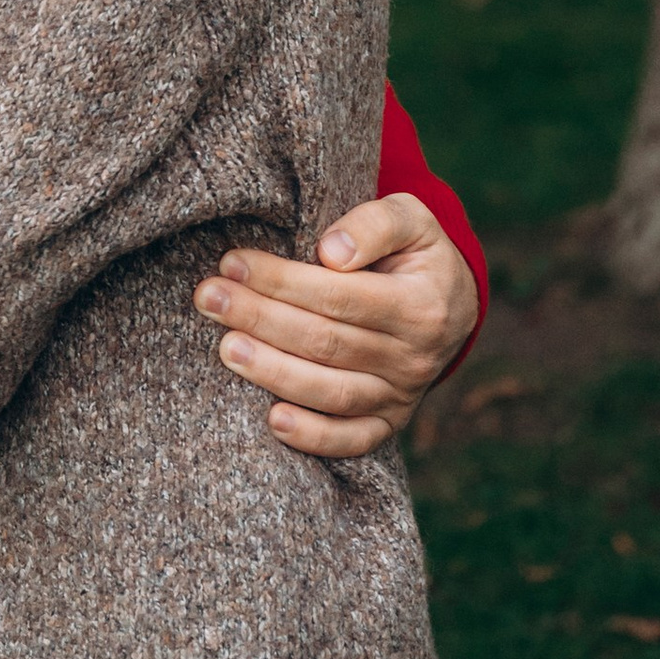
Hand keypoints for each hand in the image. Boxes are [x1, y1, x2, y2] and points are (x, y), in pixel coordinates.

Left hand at [195, 192, 481, 456]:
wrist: (451, 304)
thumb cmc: (414, 252)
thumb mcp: (411, 219)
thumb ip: (375, 223)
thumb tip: (331, 252)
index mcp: (420, 305)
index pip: (339, 296)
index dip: (282, 281)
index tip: (232, 262)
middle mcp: (413, 358)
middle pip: (325, 342)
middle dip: (260, 318)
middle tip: (208, 297)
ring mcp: (401, 396)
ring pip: (331, 392)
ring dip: (272, 372)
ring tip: (226, 348)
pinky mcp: (388, 423)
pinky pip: (351, 440)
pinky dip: (313, 436)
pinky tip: (272, 420)